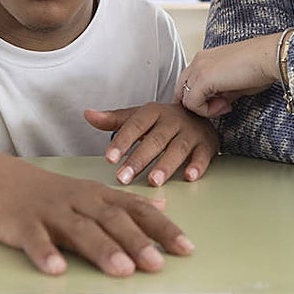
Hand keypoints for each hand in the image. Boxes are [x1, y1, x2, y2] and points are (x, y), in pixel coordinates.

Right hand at [0, 157, 193, 276]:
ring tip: (121, 270)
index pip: (136, 210)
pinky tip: (56, 269)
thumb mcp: (90, 191)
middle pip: (111, 220)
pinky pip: (35, 239)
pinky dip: (46, 253)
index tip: (185, 248)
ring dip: (101, 249)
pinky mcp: (23, 223)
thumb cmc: (48, 192)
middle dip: (136, 241)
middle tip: (156, 263)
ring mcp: (51, 211)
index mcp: (97, 196)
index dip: (162, 228)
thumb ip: (125, 202)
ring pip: (79, 229)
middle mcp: (79, 201)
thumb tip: (163, 204)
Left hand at [84, 104, 218, 186]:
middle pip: (155, 140)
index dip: (122, 141)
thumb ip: (114, 120)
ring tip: (154, 181)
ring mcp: (190, 133)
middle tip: (124, 177)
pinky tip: (189, 177)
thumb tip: (88, 114)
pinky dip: (197, 166)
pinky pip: (202, 156)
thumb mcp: (139, 117)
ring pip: (177, 148)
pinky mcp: (206, 146)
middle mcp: (172, 121)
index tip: (109, 158)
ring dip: (166, 165)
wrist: (200, 114)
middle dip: (139, 159)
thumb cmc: (163, 121)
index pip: (135, 126)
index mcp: (153, 112)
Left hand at [176, 35, 280, 117]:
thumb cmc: (259, 68)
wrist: (270, 57)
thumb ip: (220, 93)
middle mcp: (197, 61)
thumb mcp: (234, 84)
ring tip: (226, 104)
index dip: (199, 100)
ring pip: (185, 99)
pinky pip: (192, 103)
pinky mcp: (203, 78)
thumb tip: (217, 104)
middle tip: (220, 107)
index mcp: (204, 59)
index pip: (187, 84)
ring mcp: (198, 68)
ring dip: (204, 108)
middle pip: (181, 91)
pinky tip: (226, 104)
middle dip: (197, 105)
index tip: (221, 103)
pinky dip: (207, 110)